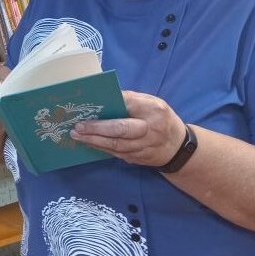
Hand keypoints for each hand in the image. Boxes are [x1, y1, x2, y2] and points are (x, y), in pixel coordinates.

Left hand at [71, 90, 187, 167]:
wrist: (177, 147)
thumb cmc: (159, 119)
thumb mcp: (152, 103)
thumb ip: (131, 99)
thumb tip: (105, 97)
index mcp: (154, 110)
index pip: (130, 103)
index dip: (111, 103)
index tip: (92, 103)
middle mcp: (149, 129)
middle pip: (121, 129)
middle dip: (98, 128)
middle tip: (79, 126)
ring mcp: (143, 147)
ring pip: (116, 145)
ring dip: (94, 141)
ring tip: (77, 135)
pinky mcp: (136, 159)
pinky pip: (115, 153)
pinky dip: (100, 147)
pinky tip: (87, 142)